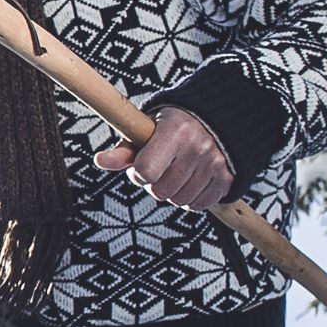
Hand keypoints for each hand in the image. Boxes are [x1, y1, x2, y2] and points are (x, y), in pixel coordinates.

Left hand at [97, 108, 232, 211]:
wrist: (215, 120)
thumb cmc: (172, 126)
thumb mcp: (147, 130)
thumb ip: (124, 150)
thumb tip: (99, 161)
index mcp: (175, 130)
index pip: (146, 171)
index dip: (139, 173)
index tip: (142, 165)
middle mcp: (198, 147)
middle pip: (161, 191)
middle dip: (154, 184)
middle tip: (160, 168)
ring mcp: (215, 165)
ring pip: (178, 201)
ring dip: (172, 193)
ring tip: (175, 173)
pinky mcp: (226, 180)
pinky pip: (197, 206)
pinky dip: (189, 199)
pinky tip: (190, 181)